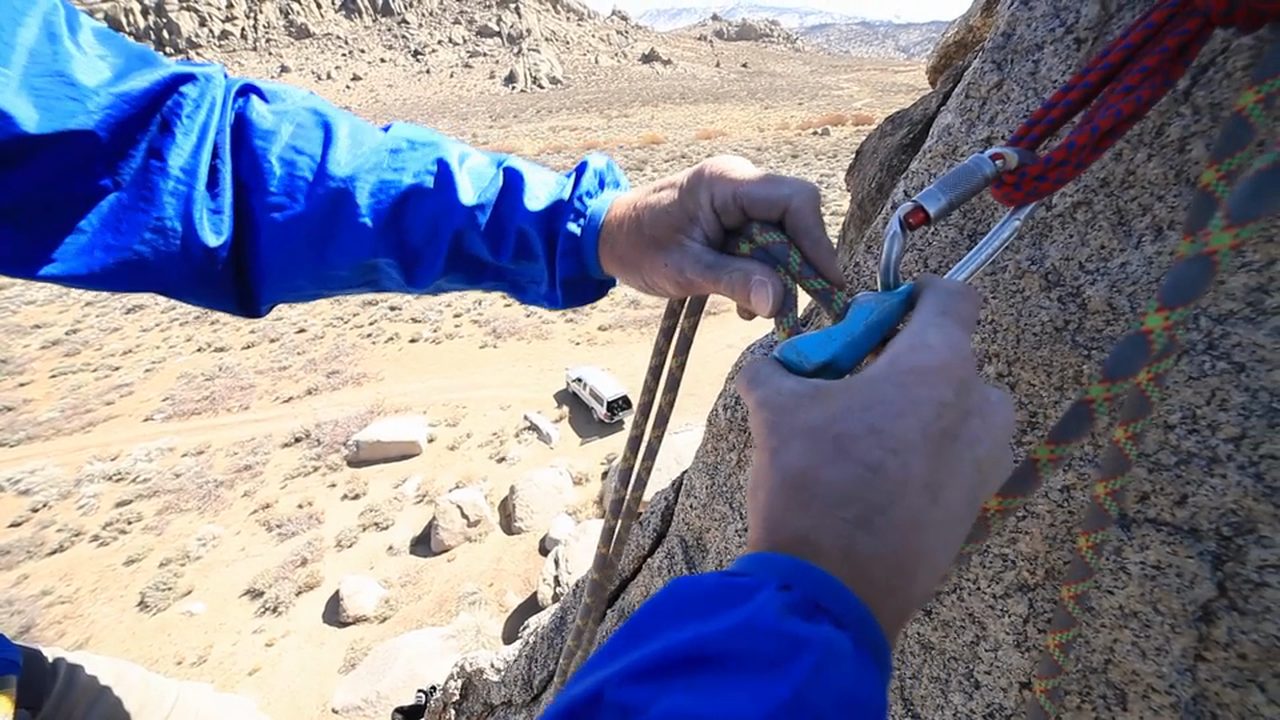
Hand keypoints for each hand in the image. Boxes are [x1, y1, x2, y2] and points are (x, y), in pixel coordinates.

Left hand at [596, 155, 845, 317]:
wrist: (606, 236)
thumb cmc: (637, 246)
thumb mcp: (684, 270)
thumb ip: (733, 282)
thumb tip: (779, 302)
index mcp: (728, 181)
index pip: (796, 201)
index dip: (817, 243)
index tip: (828, 284)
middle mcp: (742, 182)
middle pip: (796, 221)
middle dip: (797, 267)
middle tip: (792, 310)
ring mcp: (740, 199)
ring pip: (784, 238)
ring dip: (776, 277)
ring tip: (754, 312)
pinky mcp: (737, 218)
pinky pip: (767, 244)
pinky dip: (762, 275)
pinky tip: (745, 301)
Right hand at [733, 275, 1015, 644]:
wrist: (833, 589)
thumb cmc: (812, 484)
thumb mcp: (776, 411)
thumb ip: (774, 369)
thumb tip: (769, 363)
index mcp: (938, 365)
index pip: (953, 296)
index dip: (913, 296)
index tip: (877, 317)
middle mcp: (980, 405)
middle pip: (950, 357)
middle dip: (902, 362)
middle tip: (850, 385)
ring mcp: (988, 459)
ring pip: (954, 410)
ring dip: (914, 409)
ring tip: (859, 436)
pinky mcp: (980, 504)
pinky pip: (955, 456)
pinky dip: (923, 453)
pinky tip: (873, 479)